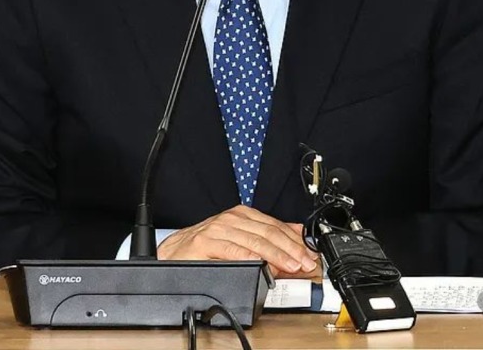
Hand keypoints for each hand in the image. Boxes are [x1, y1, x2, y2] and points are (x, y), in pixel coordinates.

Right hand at [157, 205, 319, 277]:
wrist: (173, 253)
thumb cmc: (206, 248)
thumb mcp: (241, 240)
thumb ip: (267, 238)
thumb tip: (296, 236)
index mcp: (241, 216)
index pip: (275, 226)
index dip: (294, 241)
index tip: (309, 254)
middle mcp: (230, 220)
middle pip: (267, 233)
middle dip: (290, 250)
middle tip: (304, 263)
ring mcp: (217, 230)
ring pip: (253, 241)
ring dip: (275, 255)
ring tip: (290, 266)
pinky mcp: (204, 243)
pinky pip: (230, 250)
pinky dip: (247, 257)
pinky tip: (260, 264)